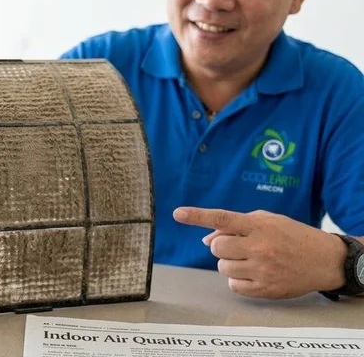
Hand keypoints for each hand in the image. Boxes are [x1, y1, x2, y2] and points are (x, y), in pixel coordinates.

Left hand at [172, 207, 346, 298]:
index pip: (222, 219)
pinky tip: (254, 273)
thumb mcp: (268, 221)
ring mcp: (262, 270)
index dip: (198, 216)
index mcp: (259, 226)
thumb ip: (235, 226)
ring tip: (251, 260)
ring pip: (222, 267)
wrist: (325, 260)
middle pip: (217, 247)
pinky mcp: (265, 289)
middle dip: (222, 246)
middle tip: (240, 246)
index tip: (178, 214)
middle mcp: (259, 247)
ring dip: (230, 263)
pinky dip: (238, 279)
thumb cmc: (292, 236)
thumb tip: (206, 239)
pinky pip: (233, 285)